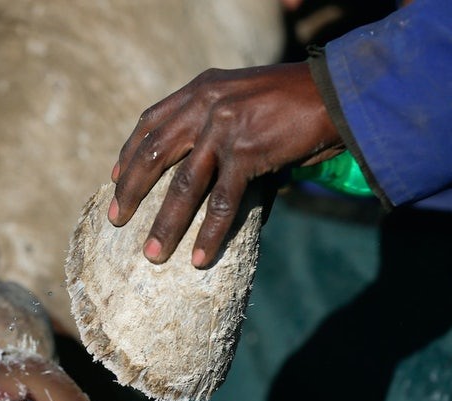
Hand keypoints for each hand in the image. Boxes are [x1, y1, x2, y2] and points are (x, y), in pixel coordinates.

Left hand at [108, 62, 342, 267]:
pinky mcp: (247, 153)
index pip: (150, 122)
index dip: (128, 152)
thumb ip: (213, 119)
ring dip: (164, 224)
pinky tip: (199, 258)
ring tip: (152, 254)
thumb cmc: (293, 101)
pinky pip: (221, 202)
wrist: (338, 93)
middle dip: (130, 190)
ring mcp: (224, 129)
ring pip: (183, 186)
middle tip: (115, 220)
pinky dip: (209, 233)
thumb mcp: (242, 96)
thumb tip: (194, 167)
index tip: (113, 179)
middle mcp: (205, 106)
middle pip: (153, 154)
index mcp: (199, 90)